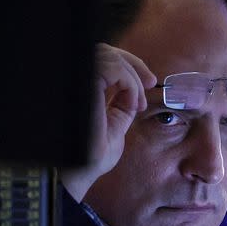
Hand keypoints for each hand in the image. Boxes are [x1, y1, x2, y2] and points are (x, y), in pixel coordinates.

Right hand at [60, 43, 155, 201]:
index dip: (127, 62)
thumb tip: (135, 88)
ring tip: (138, 103)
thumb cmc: (91, 156)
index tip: (149, 81)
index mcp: (81, 88)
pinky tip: (133, 104)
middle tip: (151, 83)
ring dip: (132, 77)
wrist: (80, 174)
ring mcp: (76, 82)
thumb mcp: (115, 124)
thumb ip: (122, 104)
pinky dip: (129, 82)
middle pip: (104, 51)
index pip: (101, 58)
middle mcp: (75, 81)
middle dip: (133, 63)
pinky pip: (112, 68)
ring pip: (108, 56)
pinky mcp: (81, 86)